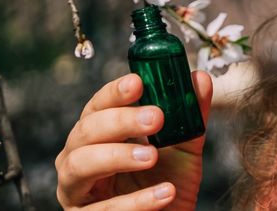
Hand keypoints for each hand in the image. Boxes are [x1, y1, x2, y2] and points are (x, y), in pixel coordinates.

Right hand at [56, 71, 213, 210]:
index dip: (114, 92)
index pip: (98, 106)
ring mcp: (75, 190)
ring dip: (117, 156)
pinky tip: (165, 192)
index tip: (138, 83)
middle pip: (86, 131)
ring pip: (81, 165)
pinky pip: (103, 210)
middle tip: (155, 117)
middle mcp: (78, 157)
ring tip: (152, 156)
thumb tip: (201, 79)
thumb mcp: (184, 148)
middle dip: (121, 121)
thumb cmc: (167, 183)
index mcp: (98, 134)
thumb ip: (190, 115)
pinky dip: (136, 201)